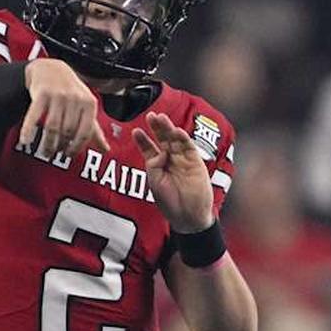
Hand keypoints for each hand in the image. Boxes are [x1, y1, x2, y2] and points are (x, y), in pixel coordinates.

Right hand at [20, 58, 109, 156]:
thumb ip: (94, 129)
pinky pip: (34, 116)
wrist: (51, 68)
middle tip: (56, 153)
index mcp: (89, 103)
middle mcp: (75, 98)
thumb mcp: (86, 107)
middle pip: (68, 131)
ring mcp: (58, 95)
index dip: (77, 147)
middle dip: (61, 146)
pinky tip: (25, 140)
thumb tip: (106, 150)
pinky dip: (28, 130)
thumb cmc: (71, 91)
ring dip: (48, 143)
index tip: (69, 154)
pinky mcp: (41, 93)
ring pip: (53, 127)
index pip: (85, 132)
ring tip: (46, 151)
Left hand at [133, 112, 213, 232]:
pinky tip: (176, 131)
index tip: (135, 131)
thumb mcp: (154, 182)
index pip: (149, 148)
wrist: (188, 215)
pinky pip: (189, 147)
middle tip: (151, 115)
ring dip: (168, 129)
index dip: (143, 140)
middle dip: (157, 128)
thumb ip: (153, 165)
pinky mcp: (195, 162)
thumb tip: (159, 152)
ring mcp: (183, 159)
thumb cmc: (169, 202)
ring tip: (161, 118)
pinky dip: (183, 139)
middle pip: (162, 139)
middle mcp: (170, 160)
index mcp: (158, 165)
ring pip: (175, 140)